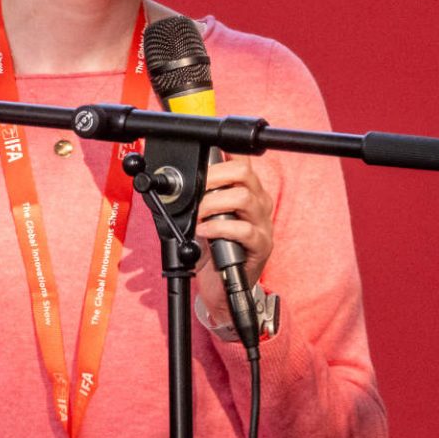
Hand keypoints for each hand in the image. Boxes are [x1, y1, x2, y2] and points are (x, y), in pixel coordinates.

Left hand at [192, 153, 275, 323]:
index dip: (227, 149)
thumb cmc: (212, 250)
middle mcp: (259, 202)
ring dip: (213, 203)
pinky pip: (243, 229)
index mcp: (248, 190)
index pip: (243, 161)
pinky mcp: (262, 245)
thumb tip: (176, 180)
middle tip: (197, 189)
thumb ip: (200, 197)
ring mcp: (263, 223)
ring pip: (243, 197)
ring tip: (199, 214)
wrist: (222, 288)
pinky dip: (218, 227)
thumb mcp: (206, 218)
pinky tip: (205, 231)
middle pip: (244, 172)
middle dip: (214, 176)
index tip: (208, 149)